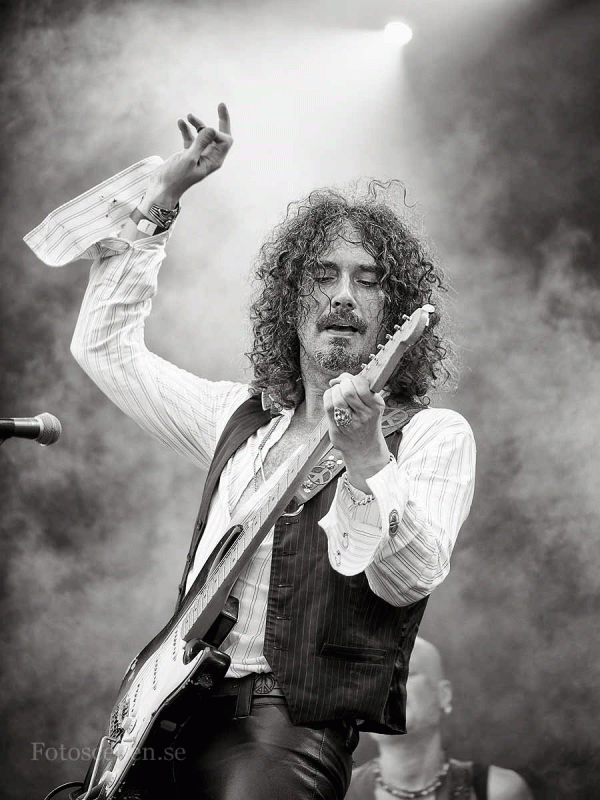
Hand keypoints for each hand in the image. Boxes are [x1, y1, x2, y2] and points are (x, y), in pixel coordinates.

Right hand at [144, 103, 232, 208]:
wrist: (161, 188)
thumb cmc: (176, 178)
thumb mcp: (189, 159)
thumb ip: (200, 143)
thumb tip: (212, 129)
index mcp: (214, 161)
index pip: (224, 141)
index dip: (217, 132)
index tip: (203, 131)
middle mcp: (209, 157)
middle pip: (219, 136)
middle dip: (220, 121)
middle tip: (221, 104)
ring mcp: (198, 155)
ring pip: (203, 134)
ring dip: (197, 123)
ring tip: (188, 116)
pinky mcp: (188, 154)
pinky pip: (191, 138)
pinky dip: (186, 129)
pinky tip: (180, 122)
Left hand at [323, 373, 389, 492]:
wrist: (364, 446)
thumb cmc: (367, 421)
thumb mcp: (372, 404)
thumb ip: (361, 387)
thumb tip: (339, 377)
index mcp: (375, 406)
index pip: (362, 386)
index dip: (353, 379)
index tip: (352, 380)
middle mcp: (364, 415)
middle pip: (348, 391)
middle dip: (343, 384)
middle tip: (343, 385)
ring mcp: (350, 423)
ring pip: (337, 398)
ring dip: (335, 390)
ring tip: (338, 392)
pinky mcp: (337, 428)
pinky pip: (328, 405)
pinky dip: (328, 397)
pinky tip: (332, 398)